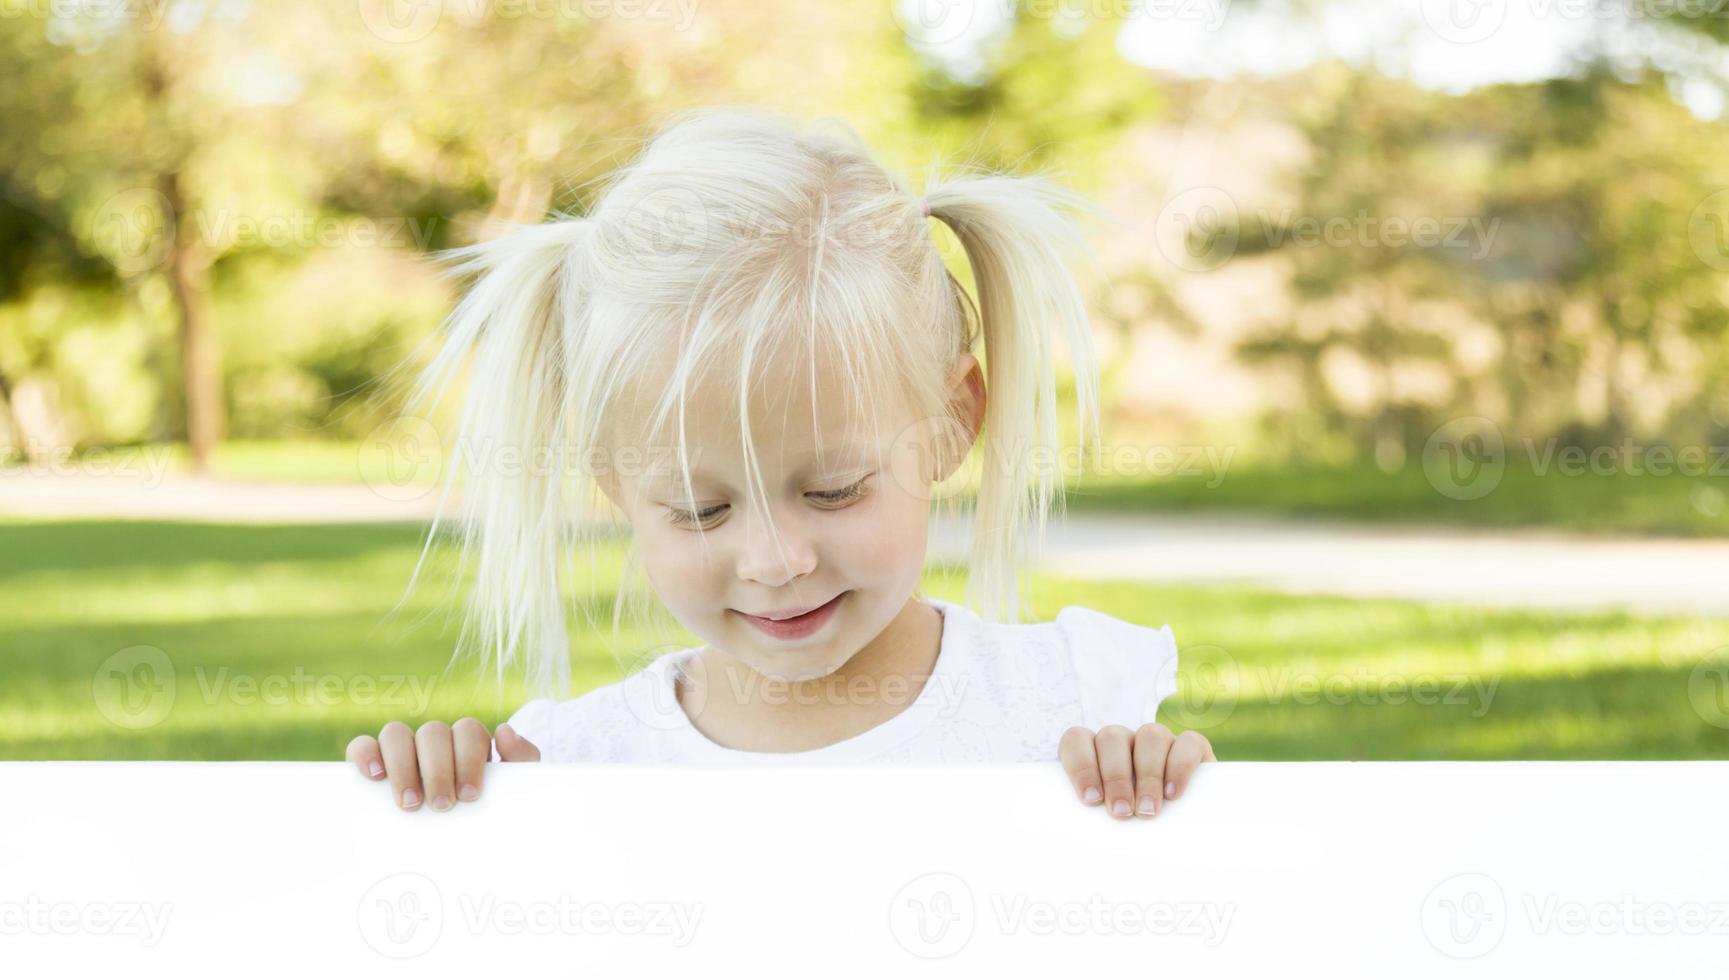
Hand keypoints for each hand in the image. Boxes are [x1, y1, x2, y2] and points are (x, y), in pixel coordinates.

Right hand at [346, 718, 540, 810]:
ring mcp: (402, 750)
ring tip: (409, 803)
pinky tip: (374, 777)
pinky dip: (365, 754)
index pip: (468, 731)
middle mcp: (435, 742)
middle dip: (437, 770)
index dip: (468, 759)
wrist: (473, 849)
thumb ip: (522, 760)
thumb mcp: (513, 791)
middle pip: (433, 732)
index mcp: (469, 744)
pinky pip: (361, 746)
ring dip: (403, 765)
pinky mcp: (372, 764)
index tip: (469, 795)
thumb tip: (504, 731)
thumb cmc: (491, 813)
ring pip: (396, 733)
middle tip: (441, 805)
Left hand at [1059, 723, 1214, 819]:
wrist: (1181, 833)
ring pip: (1150, 735)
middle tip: (1121, 812)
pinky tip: (1174, 793)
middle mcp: (1125, 741)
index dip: (1081, 765)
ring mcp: (1158, 741)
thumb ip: (1093, 820)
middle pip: (1113, 738)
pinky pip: (1188, 743)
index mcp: (1096, 752)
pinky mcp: (1193, 747)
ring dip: (1147, 774)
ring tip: (1148, 810)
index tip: (1091, 799)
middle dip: (1115, 777)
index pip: (1077, 740)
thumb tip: (1085, 839)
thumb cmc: (1131, 829)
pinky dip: (1180, 766)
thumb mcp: (1107, 822)